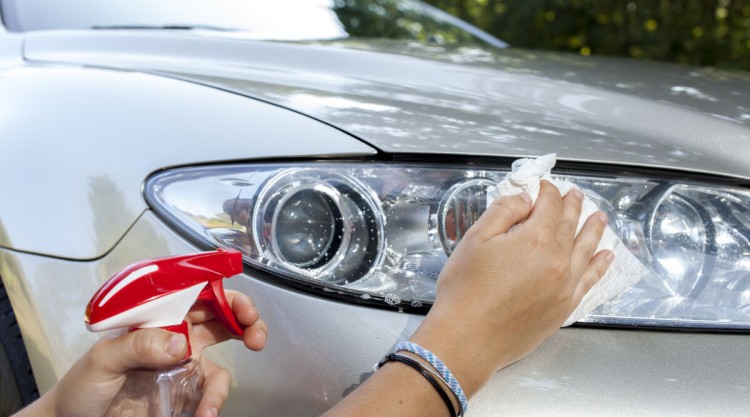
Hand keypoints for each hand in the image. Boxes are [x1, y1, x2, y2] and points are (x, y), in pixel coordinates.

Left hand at [14, 290, 266, 416]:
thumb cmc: (81, 387)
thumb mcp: (103, 359)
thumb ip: (139, 345)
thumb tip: (179, 343)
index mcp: (158, 319)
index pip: (198, 296)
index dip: (225, 296)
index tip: (242, 308)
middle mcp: (176, 339)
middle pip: (221, 320)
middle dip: (246, 322)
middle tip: (256, 334)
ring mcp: (183, 368)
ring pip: (223, 362)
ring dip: (224, 384)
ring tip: (212, 405)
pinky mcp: (185, 396)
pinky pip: (210, 395)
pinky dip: (212, 405)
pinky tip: (203, 415)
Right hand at [411, 181, 612, 395]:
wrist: (468, 338)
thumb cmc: (465, 291)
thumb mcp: (475, 240)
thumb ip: (502, 212)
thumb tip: (524, 200)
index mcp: (536, 239)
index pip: (549, 205)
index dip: (547, 191)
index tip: (544, 185)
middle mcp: (558, 261)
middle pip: (570, 224)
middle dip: (572, 205)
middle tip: (575, 194)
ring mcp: (564, 286)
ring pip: (586, 249)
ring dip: (593, 229)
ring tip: (600, 216)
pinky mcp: (564, 307)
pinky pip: (589, 280)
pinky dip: (599, 266)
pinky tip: (605, 257)